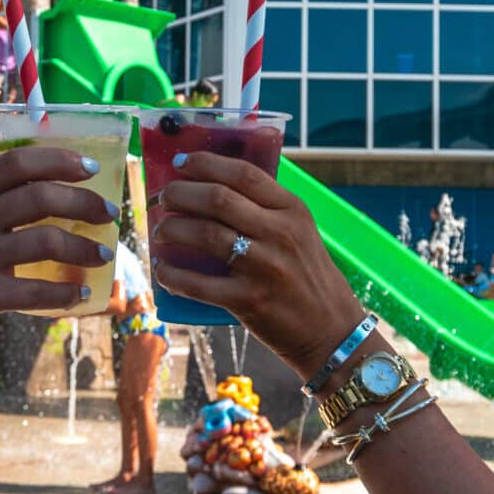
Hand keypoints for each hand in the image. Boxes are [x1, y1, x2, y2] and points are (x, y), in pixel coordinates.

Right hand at [0, 145, 114, 346]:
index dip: (60, 160)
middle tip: (109, 213)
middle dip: (85, 203)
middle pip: (40, 198)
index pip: (18, 163)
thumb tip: (71, 185)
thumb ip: (1, 199)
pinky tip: (84, 291)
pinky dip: (67, 292)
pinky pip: (37, 291)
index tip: (92, 169)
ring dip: (85, 248)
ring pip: (46, 242)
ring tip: (104, 254)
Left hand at [148, 151, 365, 374]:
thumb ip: (267, 210)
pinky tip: (163, 271)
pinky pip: (198, 284)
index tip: (180, 163)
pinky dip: (173, 275)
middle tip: (163, 198)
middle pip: (217, 199)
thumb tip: (212, 189)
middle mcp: (280, 234)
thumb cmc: (310, 278)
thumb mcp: (301, 233)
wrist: (332, 331)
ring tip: (161, 230)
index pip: (244, 174)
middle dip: (180, 193)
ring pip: (204, 234)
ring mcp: (264, 267)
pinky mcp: (249, 301)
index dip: (205, 163)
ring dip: (172, 229)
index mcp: (293, 211)